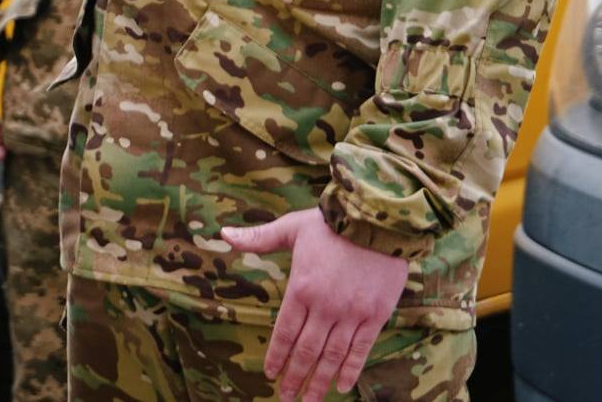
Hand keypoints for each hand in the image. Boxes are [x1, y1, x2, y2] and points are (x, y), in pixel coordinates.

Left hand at [220, 209, 408, 400]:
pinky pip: (361, 349)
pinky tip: (342, 385)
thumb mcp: (291, 227)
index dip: (277, 355)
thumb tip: (223, 233)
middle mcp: (325, 306)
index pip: (284, 331)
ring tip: (309, 400)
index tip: (270, 374)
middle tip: (286, 397)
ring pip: (332, 356)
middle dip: (294, 376)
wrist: (378, 218)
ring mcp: (352, 313)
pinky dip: (351, 369)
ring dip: (319, 381)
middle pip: (306, 350)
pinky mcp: (375, 315)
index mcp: (301, 288)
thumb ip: (259, 237)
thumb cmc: (331, 223)